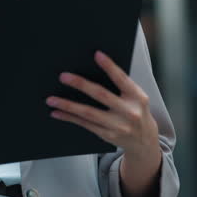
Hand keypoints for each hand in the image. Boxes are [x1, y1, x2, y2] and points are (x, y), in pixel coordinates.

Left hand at [45, 51, 159, 159]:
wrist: (145, 141)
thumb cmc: (136, 112)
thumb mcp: (136, 98)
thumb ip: (121, 86)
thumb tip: (92, 68)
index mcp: (137, 97)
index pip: (122, 79)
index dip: (110, 67)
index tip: (97, 54)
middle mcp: (129, 112)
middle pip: (101, 95)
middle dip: (80, 84)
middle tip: (63, 77)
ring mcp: (118, 126)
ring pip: (88, 113)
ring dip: (67, 105)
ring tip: (51, 99)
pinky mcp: (107, 135)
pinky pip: (84, 124)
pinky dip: (69, 117)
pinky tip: (57, 112)